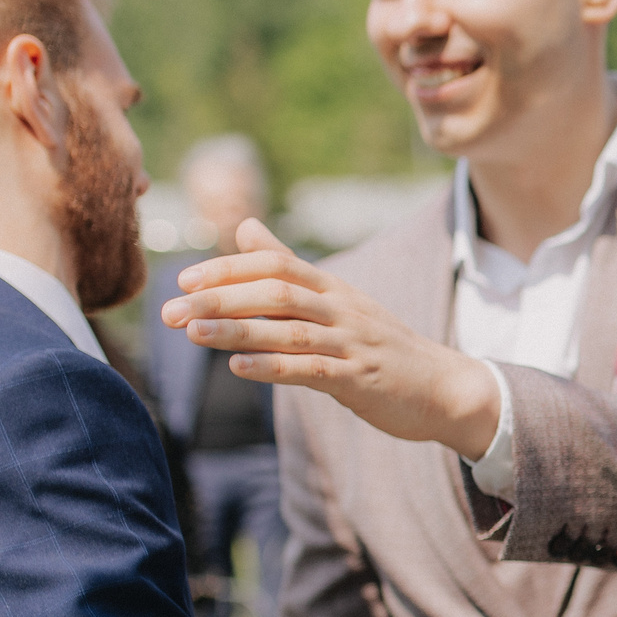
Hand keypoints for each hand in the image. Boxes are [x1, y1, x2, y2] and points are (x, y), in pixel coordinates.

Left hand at [161, 219, 503, 460]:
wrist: (445, 388)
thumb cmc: (382, 347)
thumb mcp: (337, 302)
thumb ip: (288, 266)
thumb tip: (244, 227)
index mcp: (333, 289)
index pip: (275, 265)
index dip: (228, 269)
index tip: (184, 281)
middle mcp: (342, 309)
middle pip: (276, 292)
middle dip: (220, 299)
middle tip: (171, 312)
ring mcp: (353, 344)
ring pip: (288, 329)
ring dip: (237, 329)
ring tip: (193, 333)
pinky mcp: (361, 379)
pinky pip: (312, 369)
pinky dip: (273, 366)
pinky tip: (238, 368)